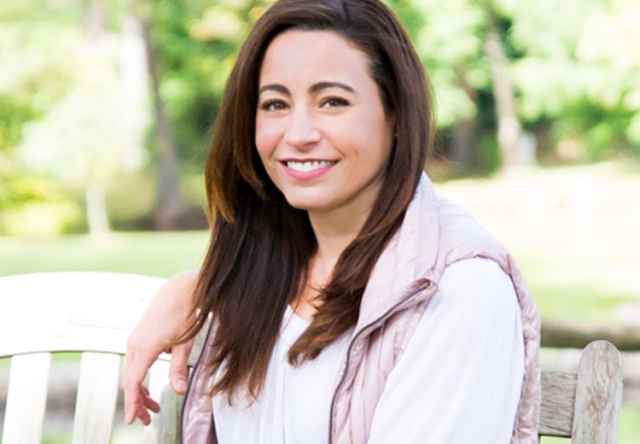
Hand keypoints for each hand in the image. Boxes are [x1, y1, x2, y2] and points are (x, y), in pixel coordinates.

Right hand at [121, 270, 198, 424]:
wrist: (179, 289)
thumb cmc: (184, 313)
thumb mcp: (184, 344)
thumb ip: (178, 368)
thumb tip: (178, 391)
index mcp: (144, 348)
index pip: (133, 383)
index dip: (132, 403)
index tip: (132, 420)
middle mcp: (134, 344)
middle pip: (129, 381)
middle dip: (137, 402)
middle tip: (149, 419)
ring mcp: (134, 340)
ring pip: (130, 373)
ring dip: (139, 391)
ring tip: (152, 406)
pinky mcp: (139, 337)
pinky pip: (133, 363)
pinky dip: (139, 378)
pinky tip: (150, 386)